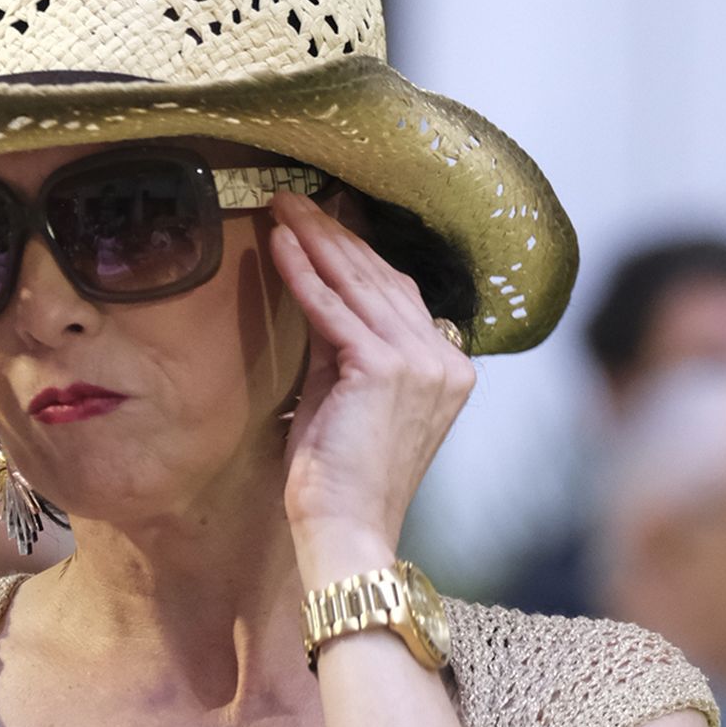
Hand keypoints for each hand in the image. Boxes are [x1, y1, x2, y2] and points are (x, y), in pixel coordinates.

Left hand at [267, 189, 473, 580]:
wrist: (347, 531)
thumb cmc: (340, 476)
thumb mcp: (347, 396)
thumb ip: (343, 345)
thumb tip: (315, 289)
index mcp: (447, 368)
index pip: (399, 294)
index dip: (357, 254)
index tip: (323, 220)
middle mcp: (444, 360)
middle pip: (382, 279)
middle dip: (334, 234)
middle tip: (293, 195)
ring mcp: (421, 363)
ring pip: (359, 285)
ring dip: (316, 240)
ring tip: (280, 205)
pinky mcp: (384, 369)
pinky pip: (334, 310)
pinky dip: (303, 274)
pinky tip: (278, 245)